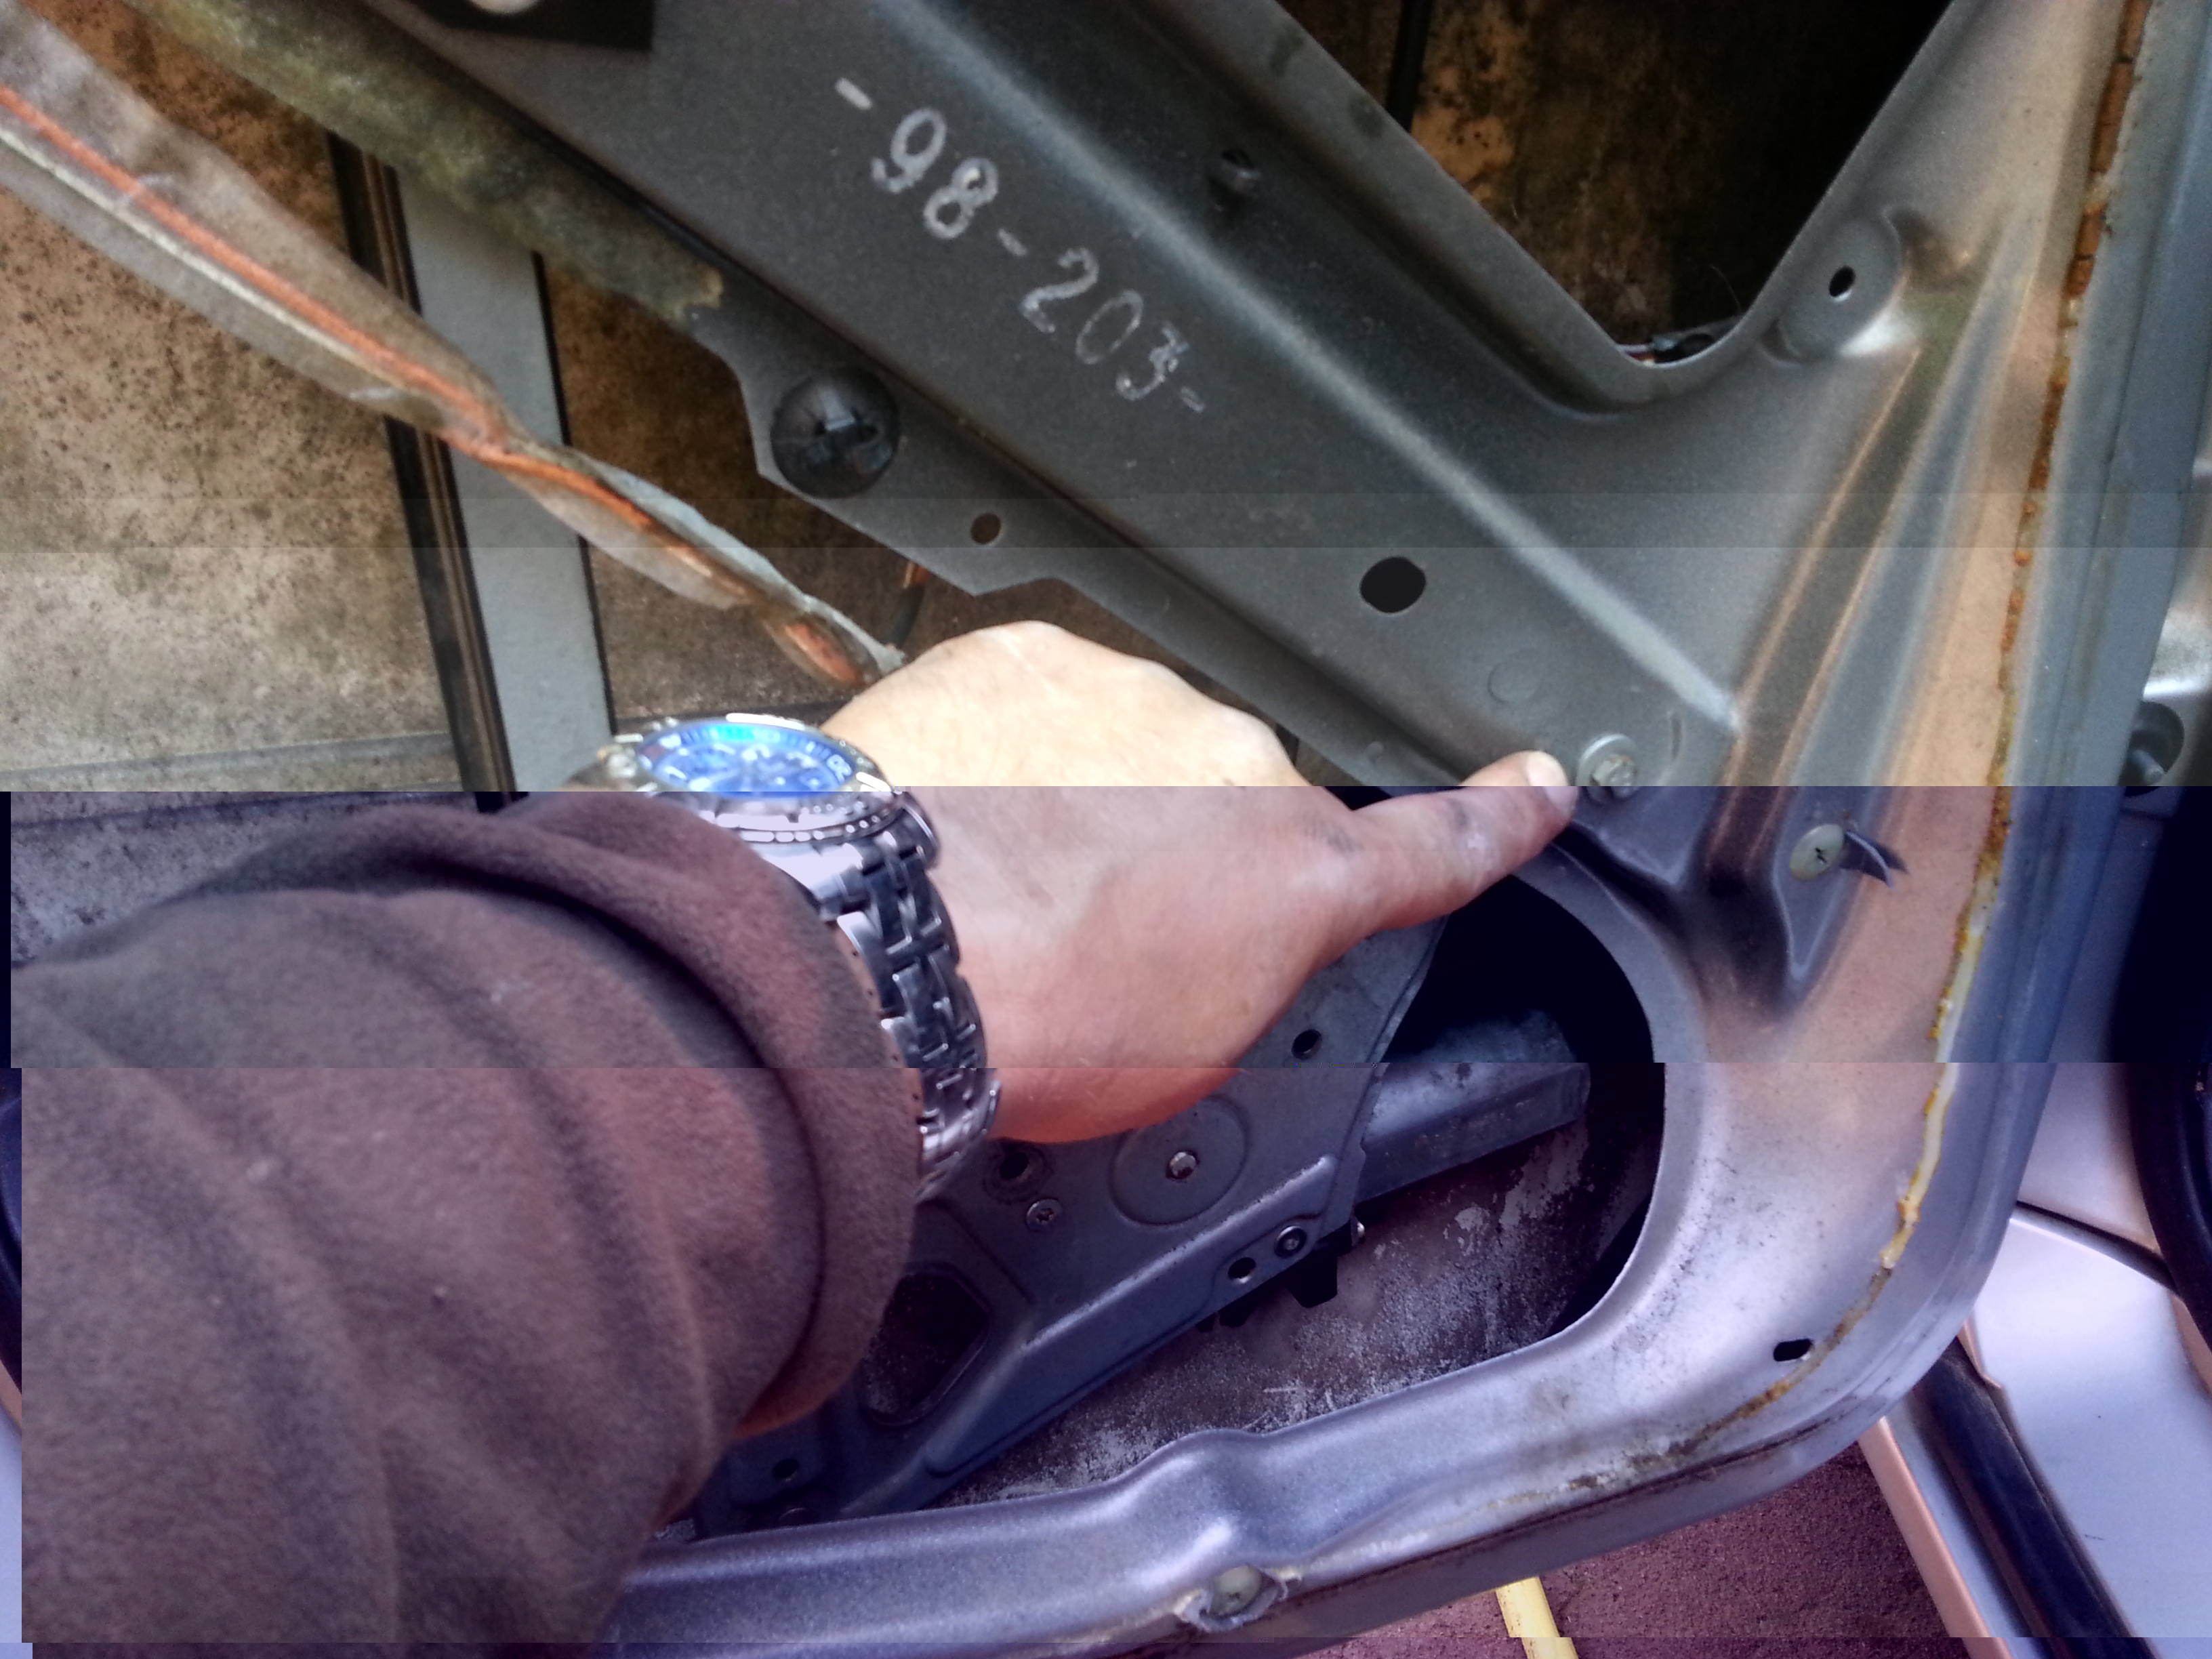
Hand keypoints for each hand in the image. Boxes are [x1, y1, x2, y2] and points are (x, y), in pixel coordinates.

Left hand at [827, 619, 1574, 1141]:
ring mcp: (1134, 698)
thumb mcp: (1180, 1058)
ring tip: (996, 879)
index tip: (1538, 787)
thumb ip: (1235, 976)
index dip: (1497, 819)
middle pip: (1231, 794)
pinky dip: (1003, 751)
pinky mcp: (1030, 656)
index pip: (1430, 845)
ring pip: (1126, 740)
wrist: (881, 949)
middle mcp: (1240, 765)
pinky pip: (1037, 702)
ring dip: (1081, 792)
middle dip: (1174, 843)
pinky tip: (953, 815)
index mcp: (1298, 877)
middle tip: (1080, 921)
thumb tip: (1208, 944)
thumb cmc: (1031, 1027)